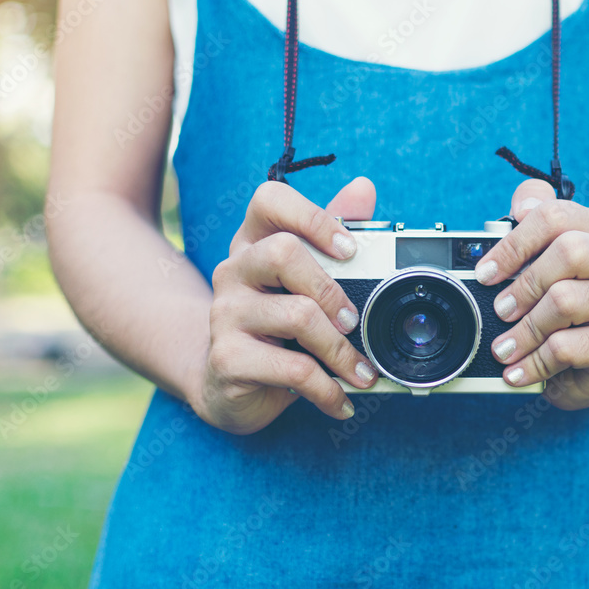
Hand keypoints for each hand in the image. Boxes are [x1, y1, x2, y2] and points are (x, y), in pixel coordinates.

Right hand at [189, 177, 379, 433]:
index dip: (312, 217)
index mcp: (254, 243)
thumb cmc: (275, 326)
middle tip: (353, 320)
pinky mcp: (228, 359)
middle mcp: (233, 271)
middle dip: (331, 289)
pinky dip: (327, 389)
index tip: (350, 249)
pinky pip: (292, 369)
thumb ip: (333, 234)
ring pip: (295, 315)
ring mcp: (225, 314)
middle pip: (283, 253)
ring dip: (341, 351)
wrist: (226, 385)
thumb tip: (364, 187)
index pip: (270, 201)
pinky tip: (340, 401)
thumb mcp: (304, 281)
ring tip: (362, 372)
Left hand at [474, 180, 588, 409]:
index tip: (486, 272)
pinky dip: (533, 362)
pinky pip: (567, 348)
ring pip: (565, 301)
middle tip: (500, 310)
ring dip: (524, 330)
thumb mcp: (547, 261)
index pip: (554, 216)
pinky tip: (518, 371)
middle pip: (568, 252)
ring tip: (504, 348)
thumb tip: (520, 204)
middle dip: (523, 284)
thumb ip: (531, 226)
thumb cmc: (568, 300)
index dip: (513, 243)